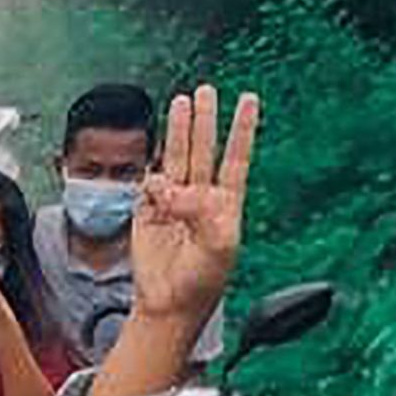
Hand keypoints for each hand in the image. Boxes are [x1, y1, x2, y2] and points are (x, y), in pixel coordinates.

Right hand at [131, 83, 258, 324]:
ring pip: (176, 157)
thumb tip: (177, 189)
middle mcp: (200, 198)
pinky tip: (157, 184)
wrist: (169, 304)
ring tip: (182, 102)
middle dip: (205, 119)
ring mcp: (173, 203)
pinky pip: (148, 184)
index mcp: (226, 204)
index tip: (248, 101)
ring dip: (179, 130)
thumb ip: (204, 211)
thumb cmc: (202, 281)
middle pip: (204, 148)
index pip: (236, 158)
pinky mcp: (147, 211)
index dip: (242, 129)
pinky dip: (152, 180)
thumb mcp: (219, 246)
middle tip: (205, 91)